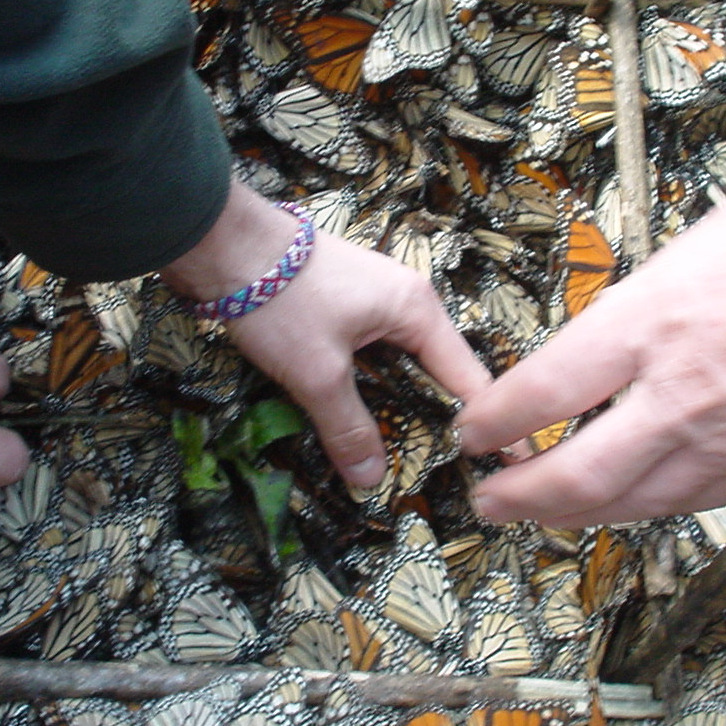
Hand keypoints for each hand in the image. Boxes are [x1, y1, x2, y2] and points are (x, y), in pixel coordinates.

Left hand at [162, 183, 490, 486]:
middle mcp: (408, 302)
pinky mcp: (346, 305)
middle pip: (438, 374)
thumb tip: (371, 483)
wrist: (221, 242)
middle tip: (449, 476)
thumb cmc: (279, 300)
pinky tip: (364, 421)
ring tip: (409, 459)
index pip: (469, 380)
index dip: (485, 427)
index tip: (505, 469)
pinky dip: (374, 389)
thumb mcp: (317, 374)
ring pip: (403, 367)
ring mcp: (376, 300)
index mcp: (417, 311)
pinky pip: (375, 357)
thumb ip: (348, 429)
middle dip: (441, 423)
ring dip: (402, 407)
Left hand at [456, 183, 725, 525]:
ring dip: (574, 516)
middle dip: (519, 497)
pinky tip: (628, 504)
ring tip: (540, 513)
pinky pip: (688, 505)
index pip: (544, 391)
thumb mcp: (718, 232)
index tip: (474, 428)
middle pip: (574, 476)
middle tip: (486, 499)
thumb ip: (659, 287)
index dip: (496, 419)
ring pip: (629, 506)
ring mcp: (723, 446)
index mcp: (652, 324)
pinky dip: (644, 509)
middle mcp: (676, 399)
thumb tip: (634, 315)